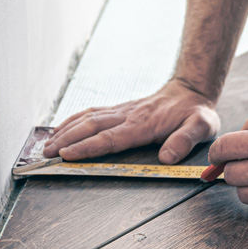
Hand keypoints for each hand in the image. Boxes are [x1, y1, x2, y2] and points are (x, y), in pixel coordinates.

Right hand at [43, 79, 219, 163]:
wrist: (192, 91)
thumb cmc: (197, 113)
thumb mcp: (201, 127)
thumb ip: (185, 141)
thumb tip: (166, 157)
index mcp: (144, 125)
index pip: (110, 138)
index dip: (88, 147)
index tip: (67, 154)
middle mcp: (128, 116)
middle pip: (91, 127)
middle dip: (66, 140)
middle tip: (45, 153)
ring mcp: (123, 111)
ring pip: (87, 118)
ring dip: (65, 130)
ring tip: (45, 144)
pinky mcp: (121, 110)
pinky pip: (92, 113)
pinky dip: (73, 120)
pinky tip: (61, 128)